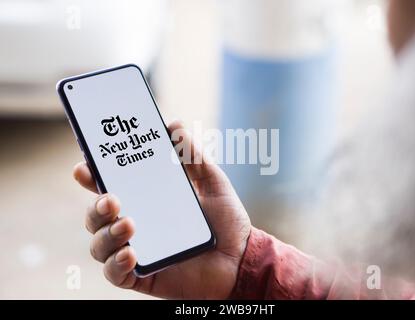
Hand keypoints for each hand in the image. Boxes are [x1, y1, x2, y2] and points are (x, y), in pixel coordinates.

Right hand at [73, 120, 250, 298]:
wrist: (242, 256)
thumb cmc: (225, 218)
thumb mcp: (212, 182)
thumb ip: (194, 155)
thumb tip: (175, 124)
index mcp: (146, 199)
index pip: (109, 186)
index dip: (91, 175)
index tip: (85, 166)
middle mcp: (135, 223)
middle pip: (96, 214)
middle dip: (96, 206)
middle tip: (111, 199)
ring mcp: (136, 250)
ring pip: (99, 244)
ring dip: (106, 234)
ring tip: (128, 224)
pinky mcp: (142, 276)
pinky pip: (115, 273)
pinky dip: (116, 263)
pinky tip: (130, 254)